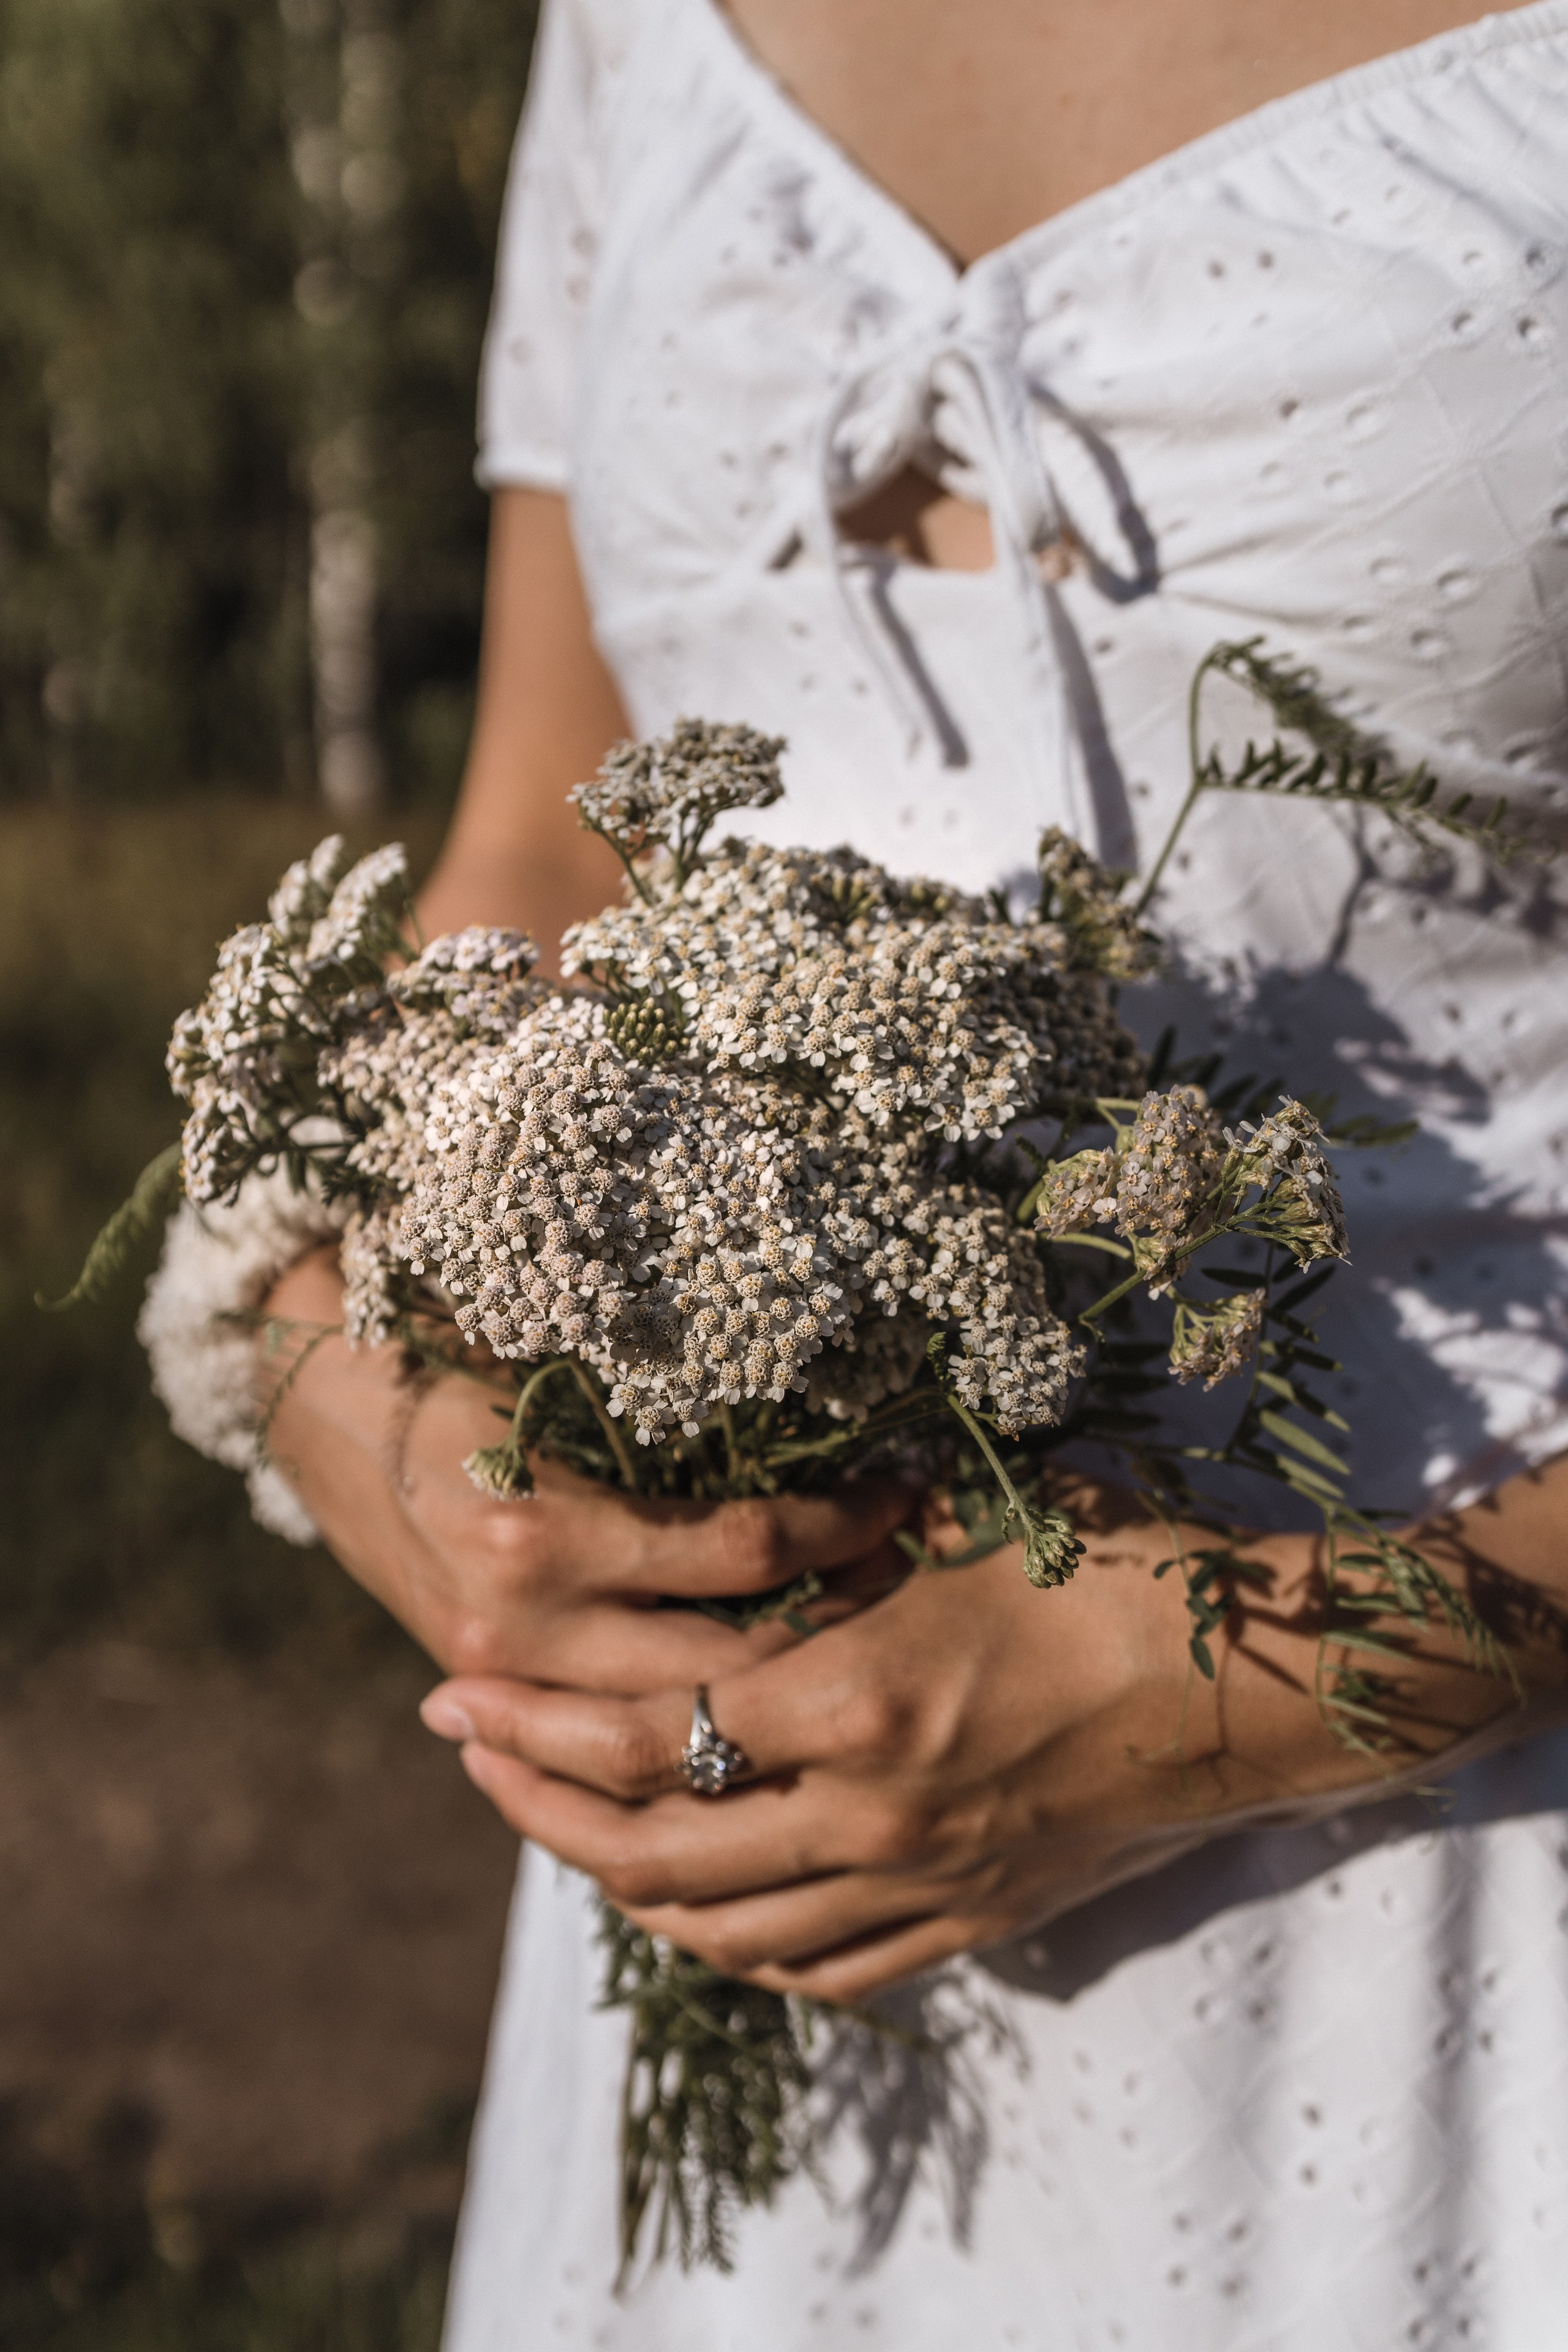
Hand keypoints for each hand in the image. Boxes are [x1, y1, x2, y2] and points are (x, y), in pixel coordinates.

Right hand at [262, 1247, 913, 1689]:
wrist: (314, 1403)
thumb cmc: (447, 1345)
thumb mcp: (550, 1356)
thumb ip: (662, 1402)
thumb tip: (824, 1397)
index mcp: (549, 1533)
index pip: (742, 1555)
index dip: (841, 1529)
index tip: (905, 1493)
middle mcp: (527, 1627)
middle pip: (730, 1668)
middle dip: (837, 1628)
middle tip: (916, 1580)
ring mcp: (506, 1677)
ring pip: (680, 1723)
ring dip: (780, 1687)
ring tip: (860, 1633)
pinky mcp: (490, 1689)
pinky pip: (617, 1727)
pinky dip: (695, 1713)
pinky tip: (762, 1684)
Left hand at [421, 1484, 1541, 2001]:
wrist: (1251, 1686)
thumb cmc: (1111, 1571)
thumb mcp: (961, 1526)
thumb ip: (832, 1541)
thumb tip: (720, 1506)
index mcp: (860, 1701)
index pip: (649, 1732)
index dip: (533, 1722)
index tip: (453, 1693)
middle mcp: (873, 1815)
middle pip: (655, 1847)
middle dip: (538, 1806)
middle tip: (472, 1758)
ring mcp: (920, 1886)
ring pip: (722, 1926)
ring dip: (618, 1884)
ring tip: (560, 1832)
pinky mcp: (967, 1922)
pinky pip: (818, 1968)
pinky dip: (735, 1945)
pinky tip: (698, 1906)